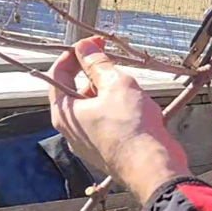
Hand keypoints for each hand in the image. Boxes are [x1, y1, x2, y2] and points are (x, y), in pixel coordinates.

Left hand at [48, 37, 190, 203]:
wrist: (153, 167)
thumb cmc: (132, 127)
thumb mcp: (116, 85)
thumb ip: (98, 63)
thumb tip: (84, 47)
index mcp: (65, 112)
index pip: (57, 73)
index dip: (75, 54)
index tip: (94, 43)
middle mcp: (72, 129)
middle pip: (77, 89)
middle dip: (96, 73)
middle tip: (117, 62)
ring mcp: (89, 141)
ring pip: (95, 105)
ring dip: (110, 91)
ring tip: (132, 88)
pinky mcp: (107, 149)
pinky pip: (108, 121)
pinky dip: (119, 109)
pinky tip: (137, 107)